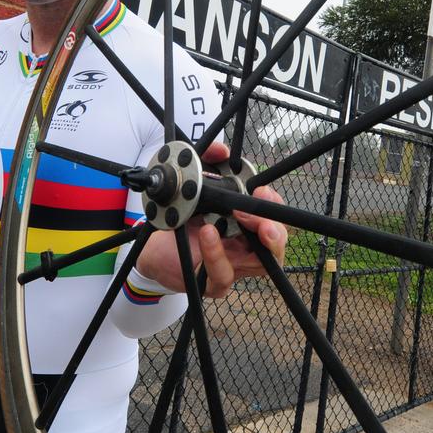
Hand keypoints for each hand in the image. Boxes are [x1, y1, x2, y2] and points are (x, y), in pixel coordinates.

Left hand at [136, 141, 286, 298]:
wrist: (154, 247)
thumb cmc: (181, 218)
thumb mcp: (193, 186)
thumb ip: (207, 161)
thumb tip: (221, 149)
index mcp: (247, 224)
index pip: (275, 216)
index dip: (273, 205)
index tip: (261, 192)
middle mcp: (246, 247)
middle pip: (278, 243)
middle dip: (273, 226)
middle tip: (257, 210)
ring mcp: (234, 267)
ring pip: (262, 263)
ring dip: (253, 238)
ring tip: (238, 217)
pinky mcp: (214, 282)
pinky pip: (223, 274)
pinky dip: (217, 253)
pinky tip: (208, 234)